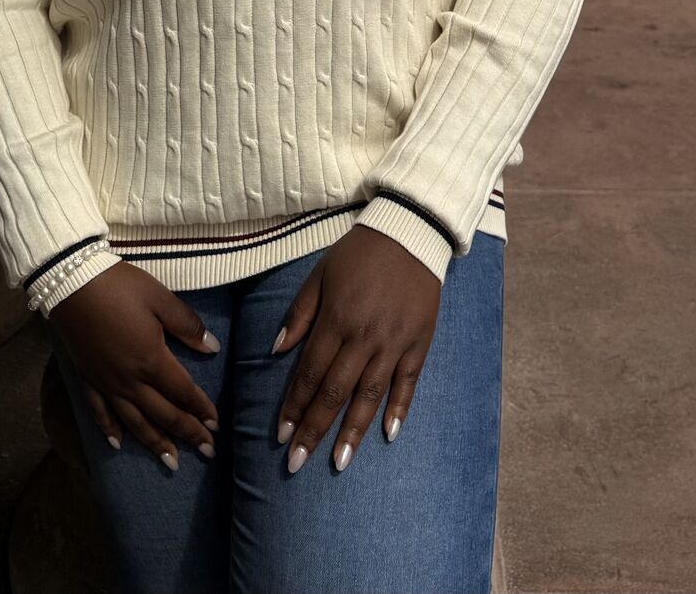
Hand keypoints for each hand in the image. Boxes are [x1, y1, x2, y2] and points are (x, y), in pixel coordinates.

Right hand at [47, 261, 221, 470]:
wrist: (71, 282)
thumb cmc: (120, 287)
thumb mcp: (160, 298)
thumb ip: (187, 326)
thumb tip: (213, 348)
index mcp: (151, 361)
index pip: (183, 393)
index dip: (201, 410)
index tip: (216, 426)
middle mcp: (130, 381)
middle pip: (163, 414)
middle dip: (187, 433)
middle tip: (207, 452)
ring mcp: (107, 383)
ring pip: (134, 422)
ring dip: (155, 443)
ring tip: (171, 462)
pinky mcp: (88, 379)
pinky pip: (100, 412)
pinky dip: (110, 431)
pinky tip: (118, 444)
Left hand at [271, 226, 440, 474]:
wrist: (409, 232)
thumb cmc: (357, 254)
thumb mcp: (320, 274)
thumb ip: (299, 314)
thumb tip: (276, 351)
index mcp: (336, 319)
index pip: (310, 372)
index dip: (294, 405)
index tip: (280, 435)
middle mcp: (364, 336)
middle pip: (335, 392)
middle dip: (314, 429)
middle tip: (297, 463)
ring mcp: (394, 342)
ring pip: (370, 395)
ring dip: (352, 431)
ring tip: (339, 461)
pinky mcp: (419, 342)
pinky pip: (408, 382)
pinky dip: (399, 408)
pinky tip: (388, 434)